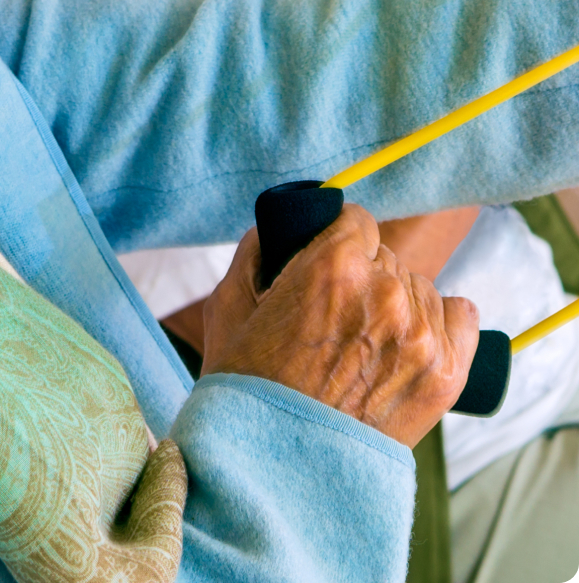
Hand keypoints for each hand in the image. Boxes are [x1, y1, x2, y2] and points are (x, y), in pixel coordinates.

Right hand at [201, 203, 478, 447]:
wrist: (277, 472)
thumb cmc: (247, 388)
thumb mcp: (230, 305)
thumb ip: (257, 249)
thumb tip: (281, 228)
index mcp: (333, 265)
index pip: (355, 220)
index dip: (336, 242)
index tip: (327, 266)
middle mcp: (384, 291)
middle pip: (386, 257)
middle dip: (362, 278)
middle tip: (335, 321)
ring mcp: (420, 335)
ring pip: (419, 287)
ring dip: (397, 304)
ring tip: (364, 345)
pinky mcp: (445, 374)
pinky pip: (463, 315)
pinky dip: (442, 322)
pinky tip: (413, 341)